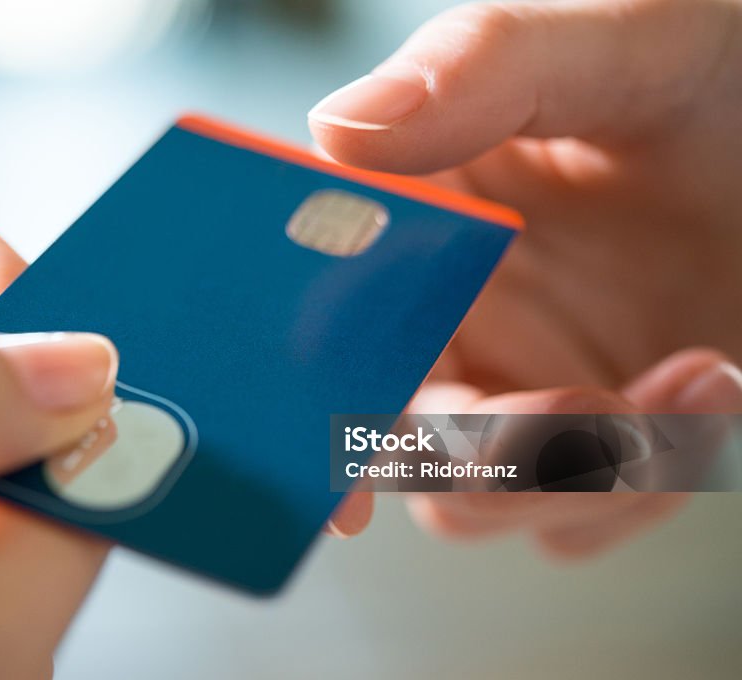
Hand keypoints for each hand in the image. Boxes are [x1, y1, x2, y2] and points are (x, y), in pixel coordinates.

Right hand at [308, 0, 741, 555]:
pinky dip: (644, 486)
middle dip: (480, 455)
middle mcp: (449, 314)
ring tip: (695, 379)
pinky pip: (575, 522)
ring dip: (581, 473)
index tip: (342, 482)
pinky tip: (712, 388)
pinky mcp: (591, 443)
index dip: (310, 406)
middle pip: (389, 442)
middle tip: (585, 408)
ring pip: (473, 504)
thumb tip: (341, 129)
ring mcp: (516, 386)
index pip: (324, 320)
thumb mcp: (626, 47)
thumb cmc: (729, 83)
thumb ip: (483, 67)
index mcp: (418, 222)